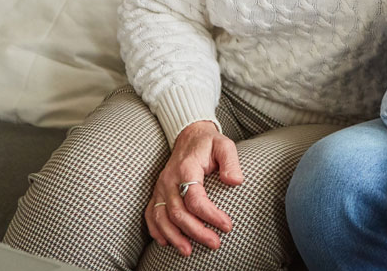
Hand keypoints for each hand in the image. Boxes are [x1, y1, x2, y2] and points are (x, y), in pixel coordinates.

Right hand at [145, 121, 241, 255]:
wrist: (189, 135)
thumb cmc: (209, 143)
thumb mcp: (224, 145)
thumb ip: (231, 161)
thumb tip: (235, 181)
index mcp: (186, 168)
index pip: (195, 198)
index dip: (210, 215)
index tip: (227, 226)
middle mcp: (169, 179)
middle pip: (178, 212)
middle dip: (196, 231)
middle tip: (215, 243)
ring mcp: (160, 187)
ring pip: (161, 217)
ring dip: (174, 236)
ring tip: (188, 251)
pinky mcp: (157, 192)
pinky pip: (151, 213)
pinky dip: (156, 230)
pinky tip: (166, 242)